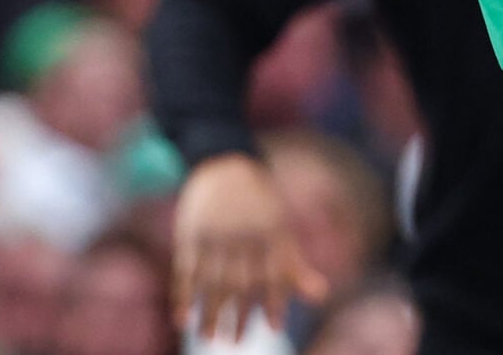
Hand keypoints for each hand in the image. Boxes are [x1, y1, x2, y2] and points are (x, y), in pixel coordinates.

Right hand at [173, 153, 329, 341]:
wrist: (224, 164)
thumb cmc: (259, 206)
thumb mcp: (280, 228)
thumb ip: (294, 265)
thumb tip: (319, 296)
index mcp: (269, 232)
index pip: (273, 273)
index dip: (275, 301)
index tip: (274, 328)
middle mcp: (241, 234)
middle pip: (239, 282)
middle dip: (237, 315)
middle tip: (235, 342)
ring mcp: (213, 234)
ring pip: (210, 280)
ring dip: (209, 312)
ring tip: (210, 337)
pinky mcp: (189, 233)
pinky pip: (184, 270)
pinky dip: (182, 296)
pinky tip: (182, 319)